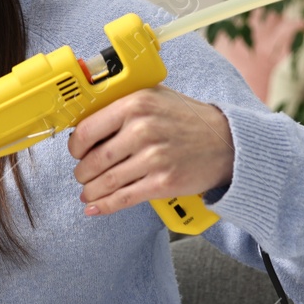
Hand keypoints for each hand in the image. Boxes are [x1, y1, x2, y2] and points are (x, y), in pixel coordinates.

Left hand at [68, 86, 233, 215]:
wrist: (228, 142)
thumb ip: (122, 102)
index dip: (75, 147)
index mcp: (135, 104)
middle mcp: (142, 130)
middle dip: (82, 172)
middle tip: (82, 175)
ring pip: (106, 181)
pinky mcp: (163, 182)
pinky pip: (124, 198)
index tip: (76, 152)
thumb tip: (86, 117)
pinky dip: (105, 205)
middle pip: (93, 160)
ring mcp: (154, 158)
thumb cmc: (187, 118)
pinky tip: (94, 207)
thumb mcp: (154, 96)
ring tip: (87, 191)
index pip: (86, 131)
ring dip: (91, 191)